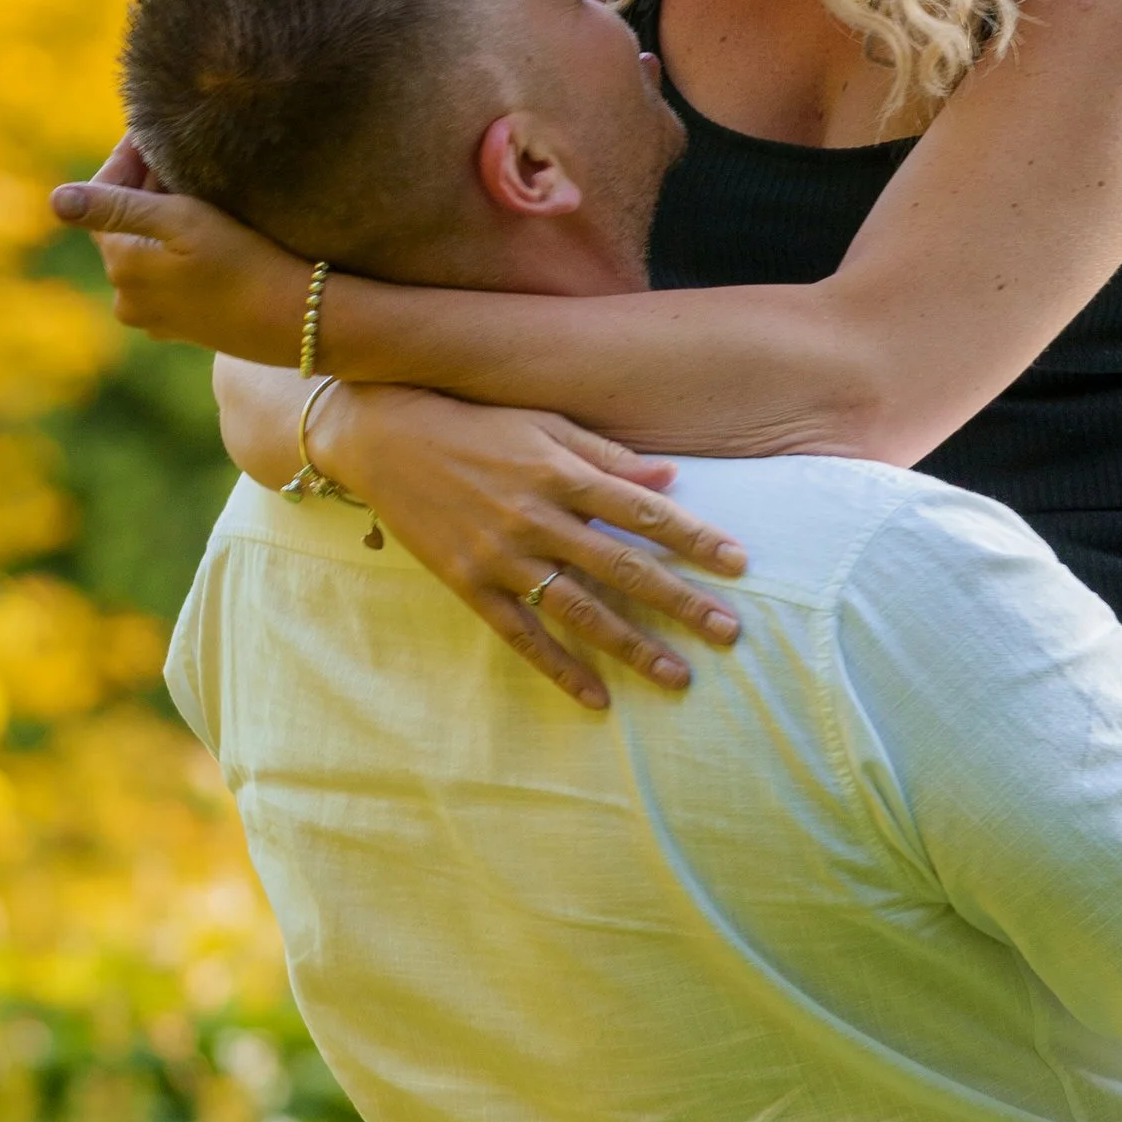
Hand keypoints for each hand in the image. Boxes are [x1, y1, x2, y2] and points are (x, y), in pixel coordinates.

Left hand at [51, 143, 311, 360]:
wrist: (298, 321)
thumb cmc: (243, 261)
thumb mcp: (180, 220)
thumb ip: (114, 207)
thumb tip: (55, 200)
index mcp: (120, 262)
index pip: (104, 193)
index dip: (129, 157)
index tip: (152, 126)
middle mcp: (126, 294)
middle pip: (126, 222)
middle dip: (147, 186)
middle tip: (181, 150)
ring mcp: (153, 315)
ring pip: (148, 248)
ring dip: (164, 218)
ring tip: (198, 188)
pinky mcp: (182, 328)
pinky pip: (168, 276)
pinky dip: (179, 251)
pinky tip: (209, 234)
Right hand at [310, 384, 746, 713]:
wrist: (382, 436)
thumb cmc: (474, 423)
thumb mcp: (543, 423)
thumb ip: (607, 455)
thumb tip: (671, 478)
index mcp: (561, 472)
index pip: (643, 511)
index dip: (694, 538)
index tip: (739, 563)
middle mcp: (537, 517)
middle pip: (624, 567)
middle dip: (681, 602)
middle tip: (730, 632)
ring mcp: (501, 556)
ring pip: (580, 610)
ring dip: (633, 646)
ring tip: (679, 677)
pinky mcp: (469, 584)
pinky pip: (522, 635)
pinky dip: (560, 668)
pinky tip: (598, 698)